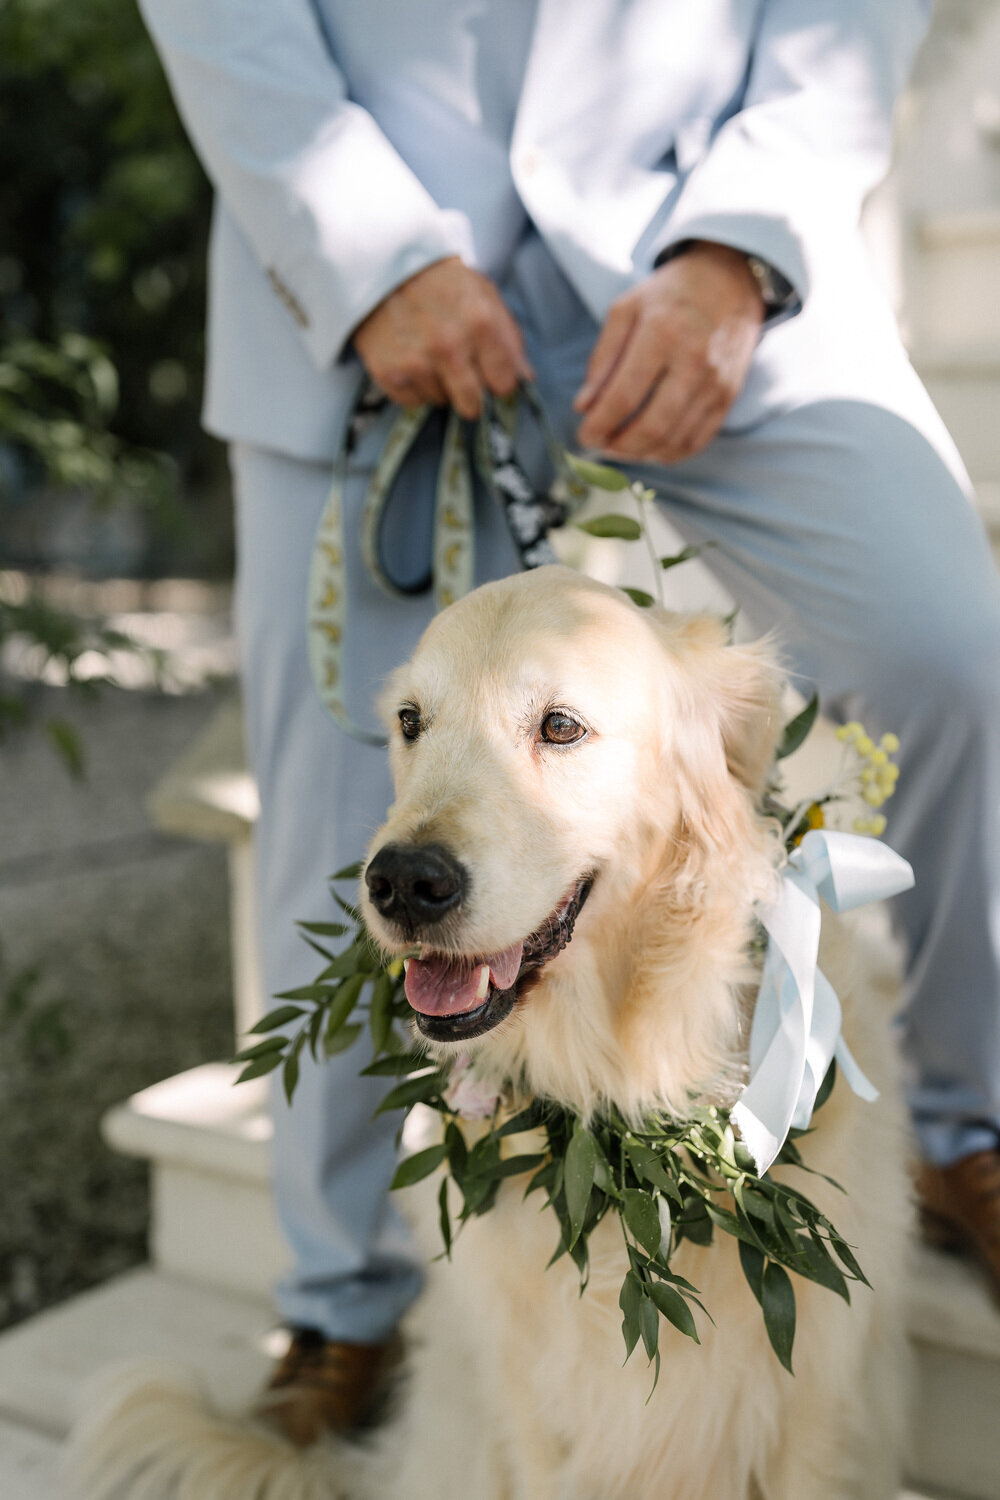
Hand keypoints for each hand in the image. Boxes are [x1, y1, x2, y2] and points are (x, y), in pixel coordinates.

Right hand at [352, 257, 531, 418]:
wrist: (384, 269)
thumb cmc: (443, 285)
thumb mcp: (485, 296)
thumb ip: (509, 338)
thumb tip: (526, 379)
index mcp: (480, 323)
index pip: (504, 384)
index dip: (500, 381)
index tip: (492, 374)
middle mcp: (448, 345)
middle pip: (473, 404)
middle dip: (472, 394)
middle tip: (463, 373)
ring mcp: (415, 361)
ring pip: (442, 402)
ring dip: (440, 386)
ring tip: (430, 355)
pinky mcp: (389, 374)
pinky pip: (413, 402)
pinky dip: (415, 387)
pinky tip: (411, 359)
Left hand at [574, 242, 764, 463]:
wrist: (729, 282)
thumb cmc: (668, 297)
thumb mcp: (625, 310)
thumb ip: (602, 359)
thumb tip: (583, 407)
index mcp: (663, 333)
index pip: (625, 396)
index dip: (599, 425)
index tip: (583, 435)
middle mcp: (694, 361)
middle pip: (652, 426)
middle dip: (618, 446)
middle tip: (599, 445)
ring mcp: (716, 383)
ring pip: (674, 441)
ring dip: (639, 454)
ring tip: (619, 447)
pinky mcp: (728, 397)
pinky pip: (696, 442)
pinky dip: (667, 454)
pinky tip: (647, 447)